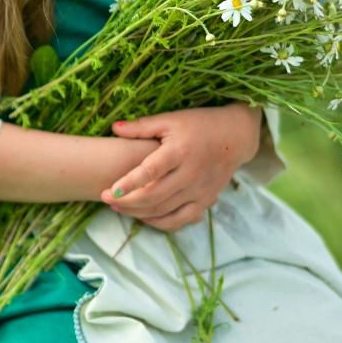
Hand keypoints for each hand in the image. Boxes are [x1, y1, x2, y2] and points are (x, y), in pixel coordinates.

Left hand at [99, 103, 261, 233]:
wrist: (236, 136)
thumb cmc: (200, 124)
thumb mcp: (171, 119)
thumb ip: (142, 126)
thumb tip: (114, 128)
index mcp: (180, 151)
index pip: (151, 171)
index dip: (129, 183)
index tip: (110, 191)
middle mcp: (191, 174)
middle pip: (154, 197)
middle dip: (127, 202)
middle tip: (105, 199)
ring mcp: (200, 191)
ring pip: (164, 211)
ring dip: (138, 213)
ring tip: (119, 207)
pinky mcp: (206, 201)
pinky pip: (181, 220)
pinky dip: (160, 223)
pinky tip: (144, 217)